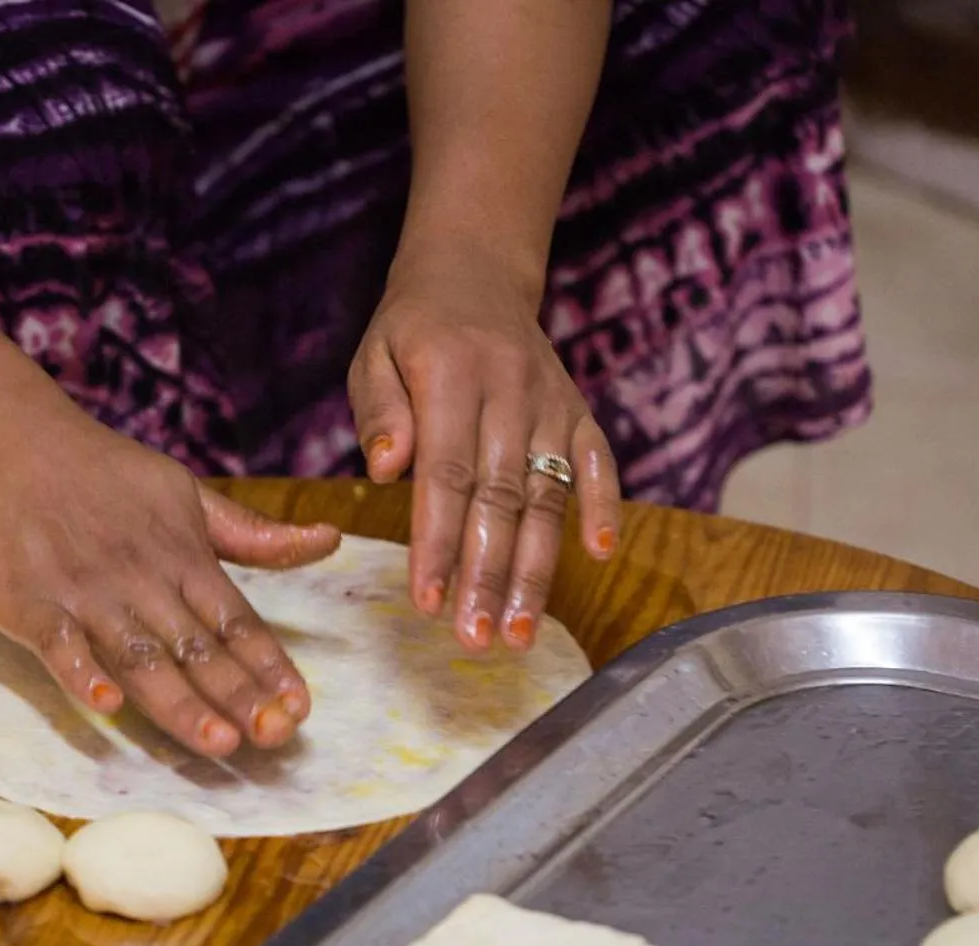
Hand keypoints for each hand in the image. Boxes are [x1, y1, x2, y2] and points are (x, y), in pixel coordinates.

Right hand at [0, 418, 339, 757]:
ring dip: (179, 702)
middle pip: (197, 649)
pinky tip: (107, 704)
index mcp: (184, 558)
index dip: (270, 665)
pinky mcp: (31, 602)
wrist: (10, 442)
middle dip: (238, 695)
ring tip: (218, 741)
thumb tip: (330, 539)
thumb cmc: (105, 474)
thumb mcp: (188, 494)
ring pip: (140, 658)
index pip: (237, 621)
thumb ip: (254, 535)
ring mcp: (86, 593)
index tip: (301, 707)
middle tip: (275, 737)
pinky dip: (81, 673)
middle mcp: (142, 581)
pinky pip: (59, 644)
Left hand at [348, 250, 619, 652]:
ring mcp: (550, 402)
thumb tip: (385, 472)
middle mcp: (508, 391)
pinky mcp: (578, 410)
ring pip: (546, 496)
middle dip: (488, 575)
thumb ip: (379, 412)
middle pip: (500, 498)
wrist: (473, 273)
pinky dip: (604, 505)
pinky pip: (598, 462)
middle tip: (476, 639)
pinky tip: (601, 555)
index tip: (429, 603)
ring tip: (520, 632)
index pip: (446, 476)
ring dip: (536, 569)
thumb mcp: (374, 355)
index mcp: (449, 378)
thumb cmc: (411, 331)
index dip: (439, 544)